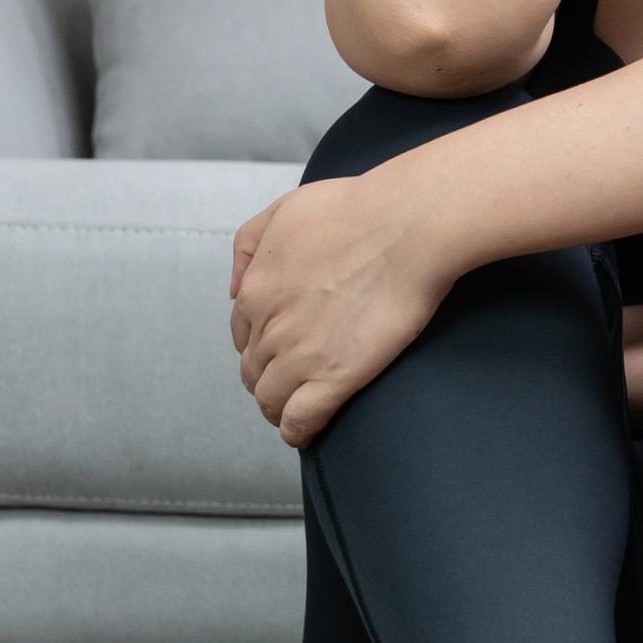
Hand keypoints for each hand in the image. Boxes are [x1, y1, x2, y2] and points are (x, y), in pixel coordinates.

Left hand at [229, 173, 456, 448]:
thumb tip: (233, 289)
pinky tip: (306, 434)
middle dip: (265, 381)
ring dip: (277, 410)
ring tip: (294, 416)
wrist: (408, 225)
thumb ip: (247, 245)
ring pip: (269, 399)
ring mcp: (299, 356)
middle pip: (253, 371)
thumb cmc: (358, 209)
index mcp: (256, 288)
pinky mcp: (334, 378)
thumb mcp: (285, 208)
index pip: (243, 335)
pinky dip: (297, 431)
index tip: (277, 354)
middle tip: (288, 387)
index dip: (259, 347)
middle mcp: (270, 326)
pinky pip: (299, 420)